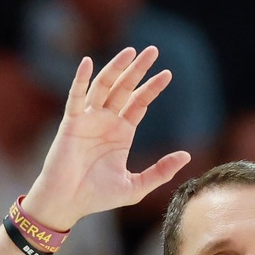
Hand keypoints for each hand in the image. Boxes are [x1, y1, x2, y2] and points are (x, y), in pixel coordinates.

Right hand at [21, 46, 191, 229]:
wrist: (68, 203)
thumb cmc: (98, 196)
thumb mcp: (136, 186)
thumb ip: (160, 171)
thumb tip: (187, 155)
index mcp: (121, 134)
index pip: (139, 103)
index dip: (152, 88)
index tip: (167, 74)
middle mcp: (106, 122)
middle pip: (124, 88)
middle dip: (138, 69)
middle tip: (153, 50)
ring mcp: (88, 120)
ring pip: (104, 86)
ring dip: (116, 68)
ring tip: (130, 51)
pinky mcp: (71, 123)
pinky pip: (76, 97)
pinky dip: (81, 79)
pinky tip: (88, 62)